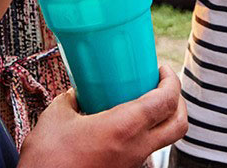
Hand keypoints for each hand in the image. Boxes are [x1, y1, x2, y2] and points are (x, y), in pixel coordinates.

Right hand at [19, 66, 187, 167]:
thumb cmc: (48, 158)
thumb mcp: (55, 117)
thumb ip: (70, 99)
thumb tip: (76, 93)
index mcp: (124, 128)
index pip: (166, 102)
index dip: (171, 81)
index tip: (160, 69)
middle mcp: (136, 148)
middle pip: (179, 125)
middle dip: (178, 102)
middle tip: (160, 86)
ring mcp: (132, 163)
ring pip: (164, 140)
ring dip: (161, 119)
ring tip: (141, 103)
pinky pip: (144, 150)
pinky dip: (143, 134)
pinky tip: (120, 124)